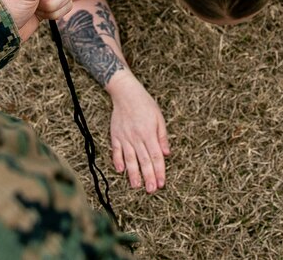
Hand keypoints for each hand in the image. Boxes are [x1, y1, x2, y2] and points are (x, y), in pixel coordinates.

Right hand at [107, 72, 169, 192]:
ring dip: (133, 173)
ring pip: (129, 158)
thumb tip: (167, 153)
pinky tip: (120, 170)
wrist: (125, 93)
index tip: (161, 183)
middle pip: (144, 160)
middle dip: (148, 177)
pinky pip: (116, 150)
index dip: (159, 171)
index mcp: (149, 133)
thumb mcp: (159, 118)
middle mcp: (136, 137)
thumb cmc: (145, 104)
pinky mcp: (115, 135)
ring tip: (136, 186)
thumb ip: (162, 137)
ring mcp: (125, 137)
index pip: (156, 156)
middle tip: (151, 190)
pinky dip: (117, 160)